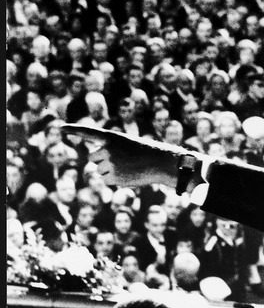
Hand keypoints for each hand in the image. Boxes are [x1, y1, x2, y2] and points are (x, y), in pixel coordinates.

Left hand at [62, 124, 190, 188]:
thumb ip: (109, 152)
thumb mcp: (126, 146)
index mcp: (111, 137)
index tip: (60, 127)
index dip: (74, 130)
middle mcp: (108, 149)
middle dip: (102, 161)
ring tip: (127, 167)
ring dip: (110, 171)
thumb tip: (98, 170)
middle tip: (119, 160)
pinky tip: (127, 175)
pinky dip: (114, 180)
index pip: (88, 132)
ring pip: (99, 170)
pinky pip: (106, 180)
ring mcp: (110, 163)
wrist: (159, 162)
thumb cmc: (144, 152)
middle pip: (92, 158)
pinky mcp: (114, 177)